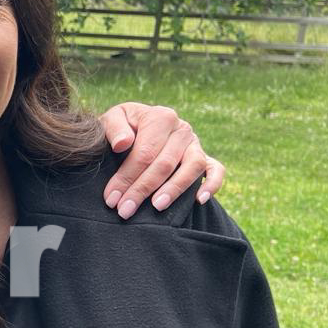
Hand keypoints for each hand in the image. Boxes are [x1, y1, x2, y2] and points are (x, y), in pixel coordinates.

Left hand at [98, 102, 225, 218]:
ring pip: (192, 166)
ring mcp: (195, 144)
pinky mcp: (205, 157)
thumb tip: (123, 143)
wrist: (135, 127)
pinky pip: (216, 170)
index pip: (144, 152)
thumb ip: (114, 128)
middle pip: (165, 163)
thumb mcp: (111, 120)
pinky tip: (199, 200)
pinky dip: (212, 184)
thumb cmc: (121, 128)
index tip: (111, 199)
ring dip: (175, 188)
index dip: (127, 177)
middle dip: (143, 189)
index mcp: (160, 117)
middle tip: (125, 210)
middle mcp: (181, 129)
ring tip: (157, 206)